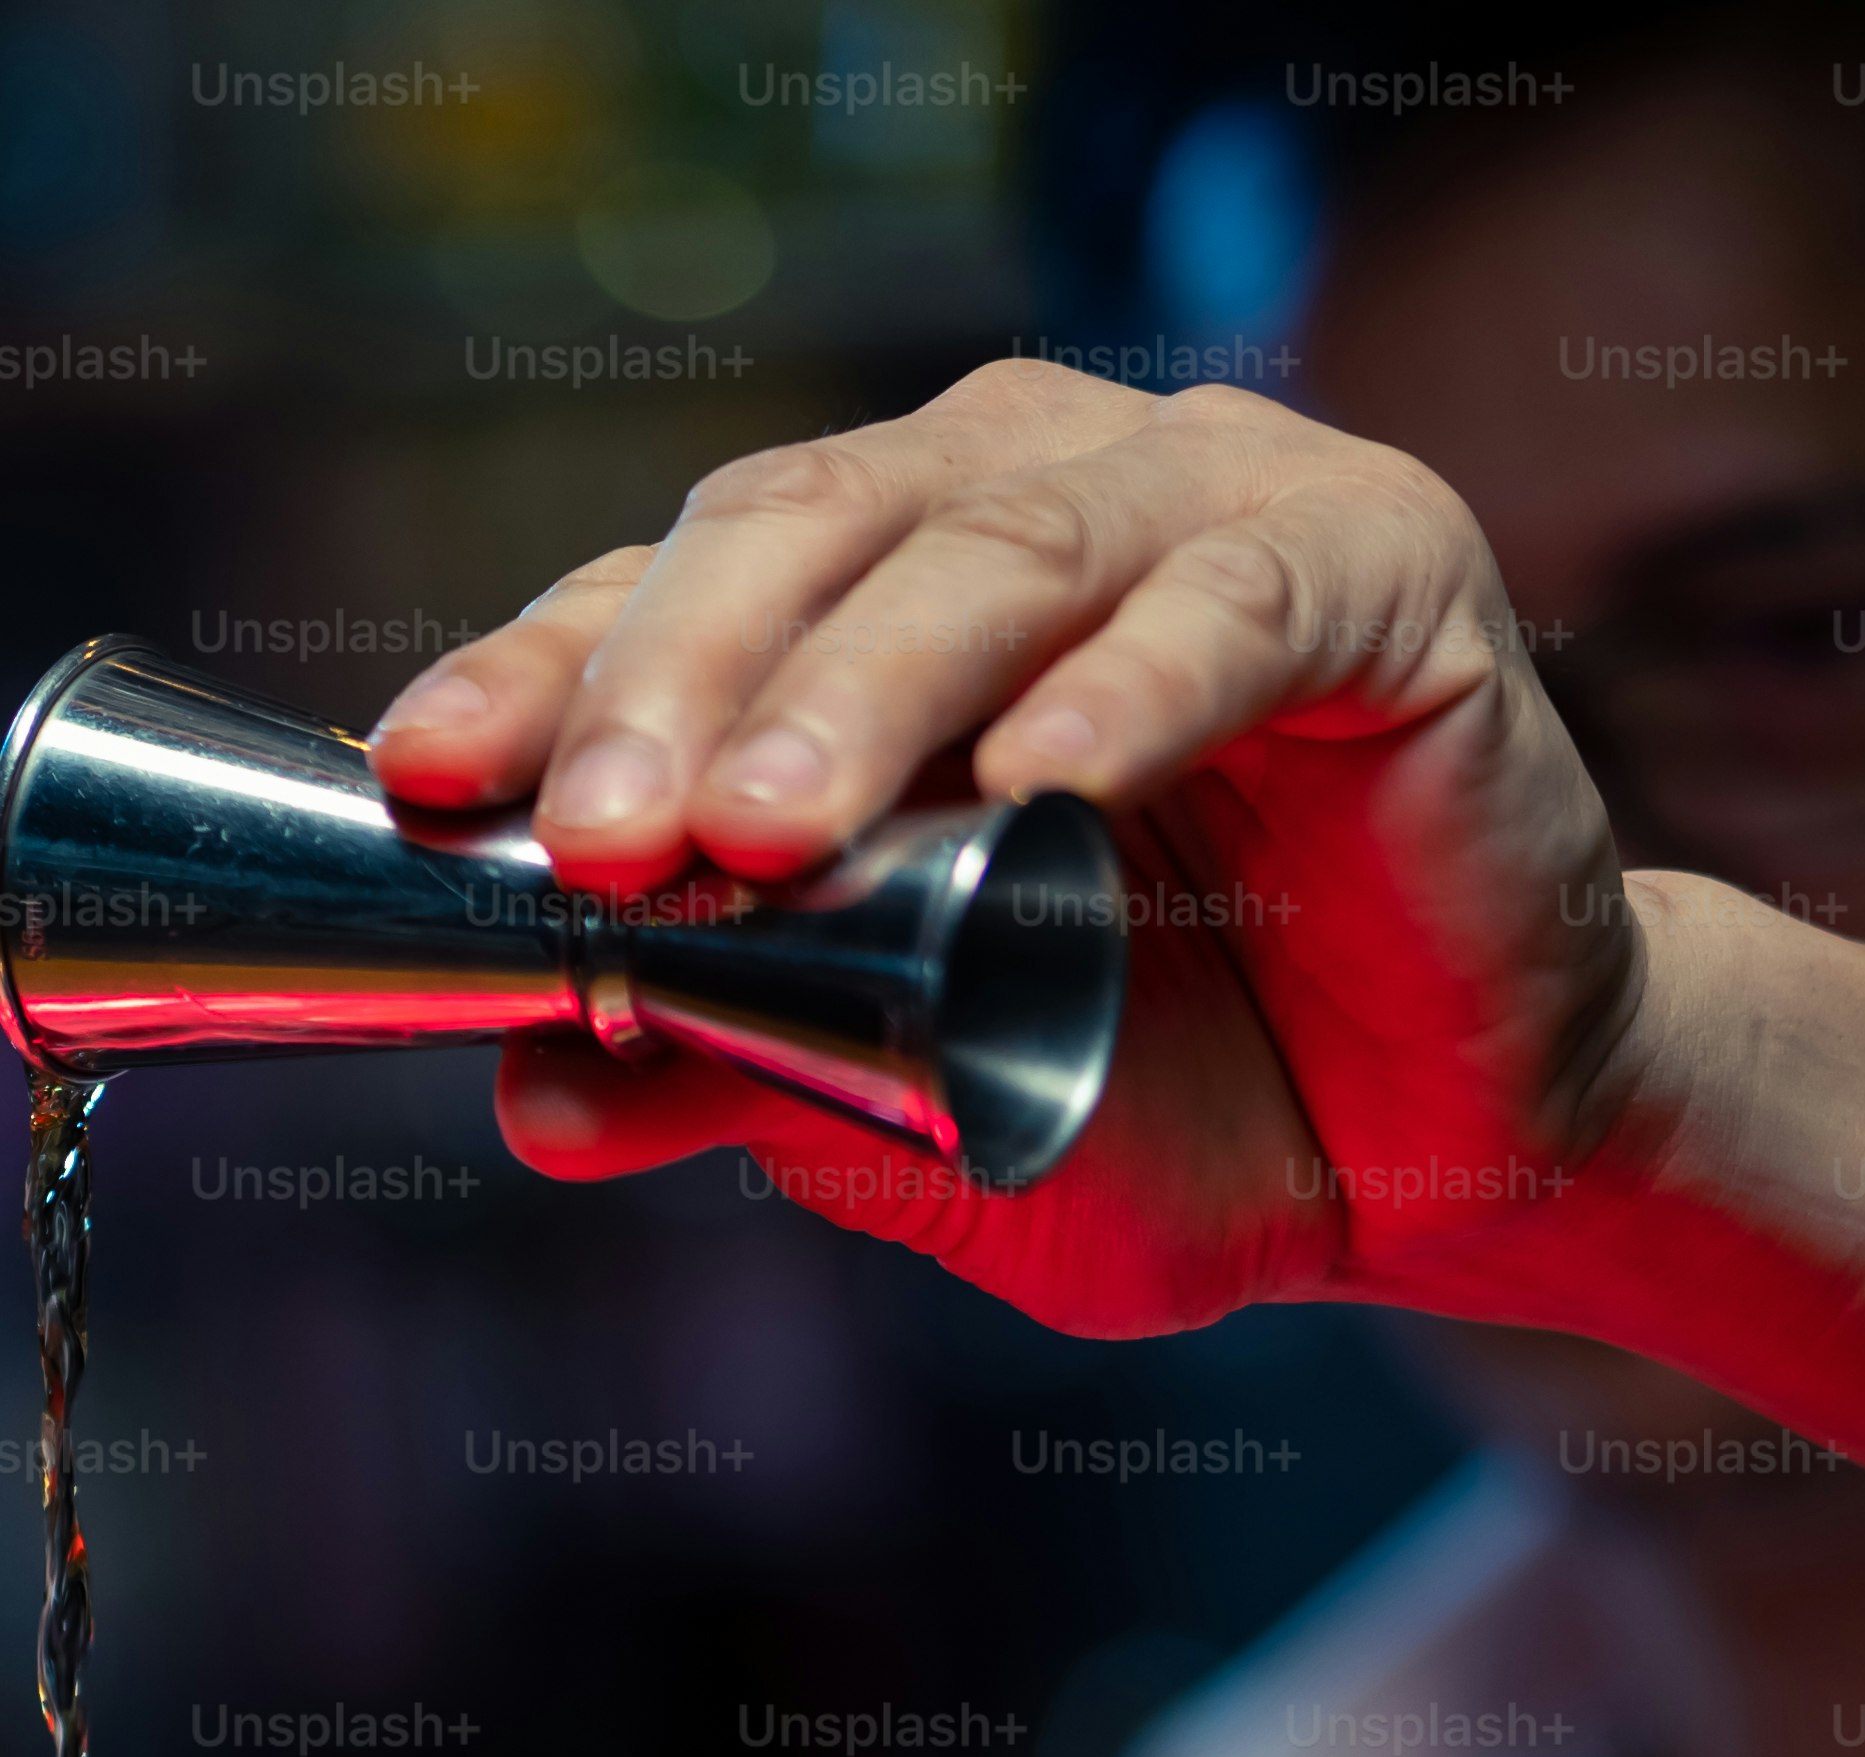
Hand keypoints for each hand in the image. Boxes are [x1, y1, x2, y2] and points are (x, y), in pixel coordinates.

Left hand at [375, 363, 1651, 1337]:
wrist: (1444, 1154)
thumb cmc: (1171, 1098)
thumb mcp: (919, 1124)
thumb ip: (736, 1075)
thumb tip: (532, 1103)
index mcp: (869, 586)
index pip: (662, 595)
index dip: (535, 675)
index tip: (420, 780)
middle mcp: (1015, 493)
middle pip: (796, 533)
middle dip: (674, 687)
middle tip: (601, 842)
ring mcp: (1202, 503)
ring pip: (989, 551)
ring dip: (862, 689)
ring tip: (765, 833)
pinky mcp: (1382, 564)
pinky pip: (1233, 607)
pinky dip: (1129, 689)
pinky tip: (1045, 783)